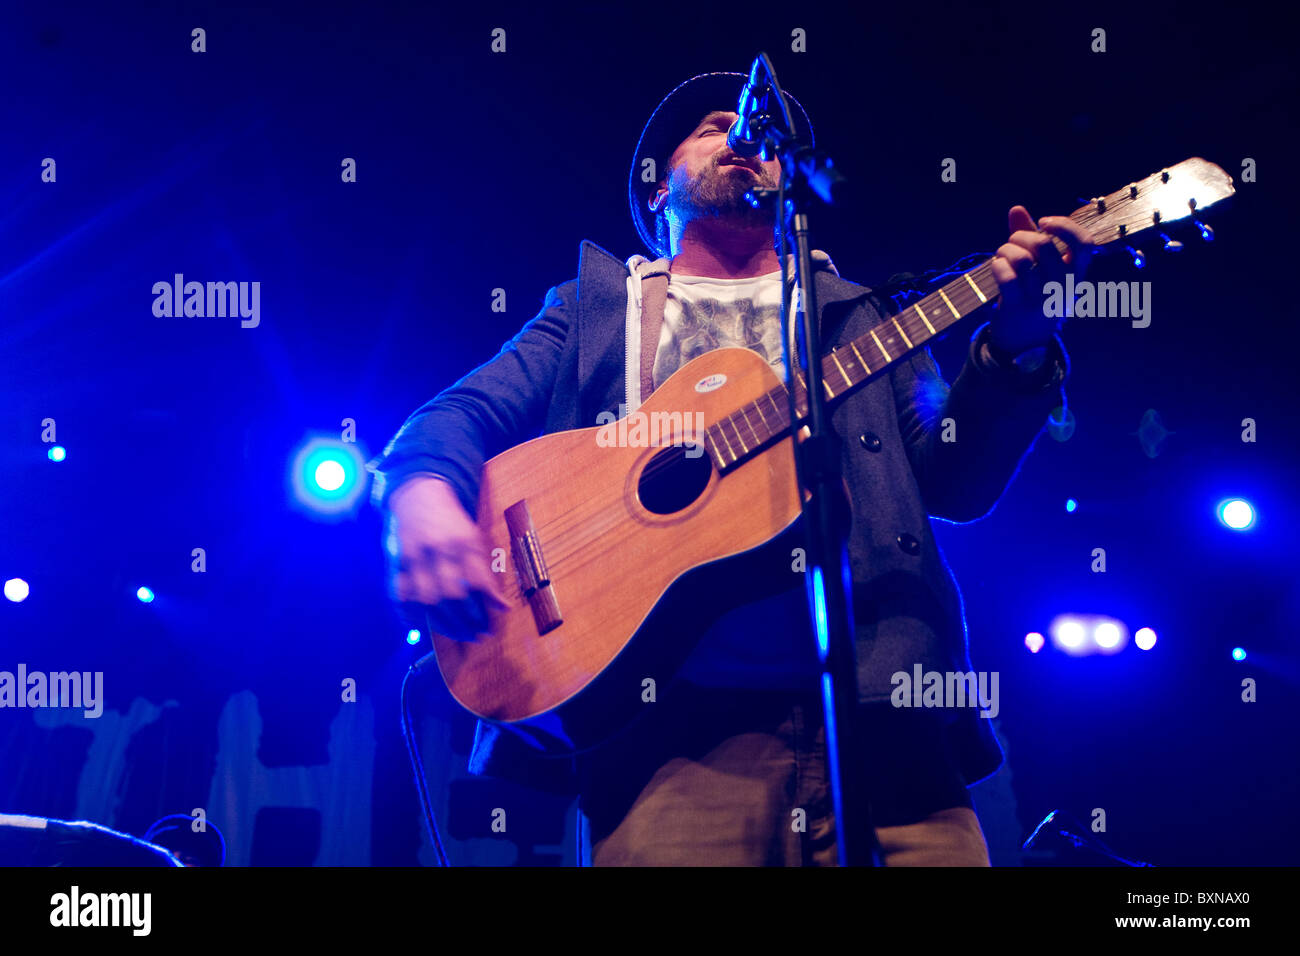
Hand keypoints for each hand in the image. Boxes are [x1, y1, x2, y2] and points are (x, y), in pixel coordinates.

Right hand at [384, 476, 507, 640]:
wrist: (418, 494)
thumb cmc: (452, 522)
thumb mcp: (474, 537)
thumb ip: (485, 571)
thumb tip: (502, 607)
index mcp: (463, 542)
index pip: (477, 582)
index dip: (486, 608)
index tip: (492, 625)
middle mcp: (438, 550)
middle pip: (452, 595)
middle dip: (466, 622)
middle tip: (478, 636)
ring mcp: (414, 558)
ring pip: (427, 600)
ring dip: (444, 625)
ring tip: (459, 636)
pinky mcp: (396, 564)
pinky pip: (401, 597)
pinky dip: (411, 616)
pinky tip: (423, 628)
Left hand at [988, 205, 1095, 353]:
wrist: (1024, 341)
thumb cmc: (1033, 295)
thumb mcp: (1040, 269)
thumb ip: (1030, 237)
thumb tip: (1016, 208)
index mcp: (1076, 274)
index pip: (1085, 244)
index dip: (1064, 226)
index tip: (1043, 222)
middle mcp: (1063, 286)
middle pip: (1043, 244)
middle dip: (1020, 235)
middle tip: (1011, 242)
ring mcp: (1042, 298)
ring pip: (1021, 259)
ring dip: (1005, 249)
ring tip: (1001, 254)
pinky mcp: (1019, 308)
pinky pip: (1007, 277)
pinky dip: (997, 266)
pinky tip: (996, 266)